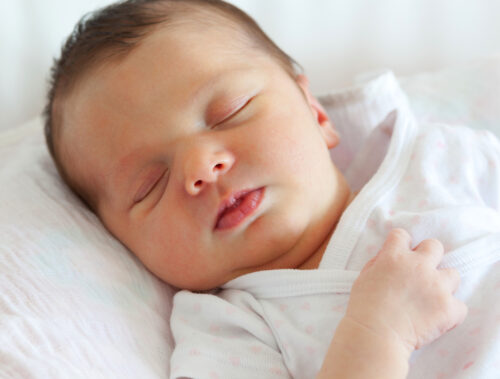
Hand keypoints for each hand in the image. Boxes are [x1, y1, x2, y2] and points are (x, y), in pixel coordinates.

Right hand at [345, 228, 467, 354]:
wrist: (375, 335)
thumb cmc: (364, 308)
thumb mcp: (363, 277)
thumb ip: (379, 263)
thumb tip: (389, 257)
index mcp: (394, 256)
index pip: (402, 235)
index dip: (401, 245)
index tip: (400, 255)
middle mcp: (417, 265)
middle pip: (434, 246)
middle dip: (429, 256)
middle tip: (421, 273)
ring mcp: (436, 285)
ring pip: (453, 275)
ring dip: (443, 285)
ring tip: (431, 299)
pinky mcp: (448, 307)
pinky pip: (460, 306)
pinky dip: (450, 313)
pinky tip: (437, 319)